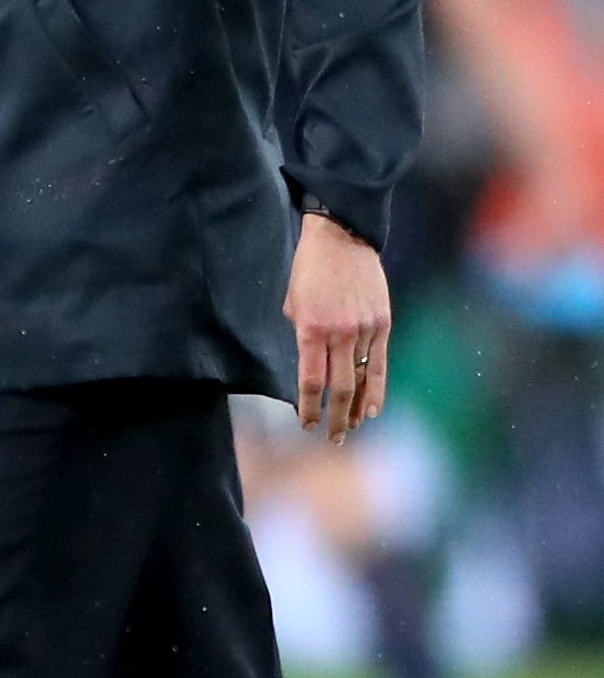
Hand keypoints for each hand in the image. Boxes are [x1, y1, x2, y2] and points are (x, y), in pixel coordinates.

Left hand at [284, 211, 388, 442]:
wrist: (342, 238)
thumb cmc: (309, 270)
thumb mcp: (293, 304)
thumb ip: (302, 336)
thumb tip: (311, 364)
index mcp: (311, 329)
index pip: (311, 380)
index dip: (309, 407)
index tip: (306, 424)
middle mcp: (340, 333)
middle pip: (340, 388)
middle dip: (335, 418)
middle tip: (332, 439)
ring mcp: (365, 329)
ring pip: (363, 379)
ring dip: (356, 409)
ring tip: (352, 429)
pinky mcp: (383, 323)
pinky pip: (381, 364)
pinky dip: (377, 389)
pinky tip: (373, 409)